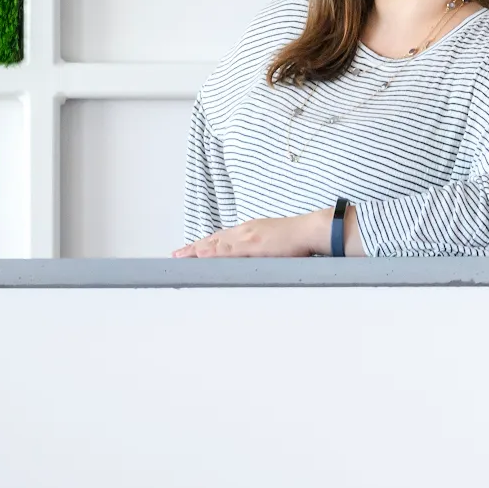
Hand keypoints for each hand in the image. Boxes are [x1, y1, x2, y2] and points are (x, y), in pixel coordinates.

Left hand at [174, 208, 333, 257]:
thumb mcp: (275, 240)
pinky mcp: (252, 244)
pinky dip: (211, 253)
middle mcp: (245, 231)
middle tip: (176, 255)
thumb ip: (262, 247)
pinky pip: (226, 250)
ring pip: (216, 244)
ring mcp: (247, 237)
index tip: (191, 250)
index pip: (222, 238)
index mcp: (251, 231)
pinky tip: (200, 255)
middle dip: (194, 248)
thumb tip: (255, 256)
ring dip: (197, 250)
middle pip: (214, 240)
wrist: (312, 230)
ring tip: (180, 257)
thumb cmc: (299, 237)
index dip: (205, 244)